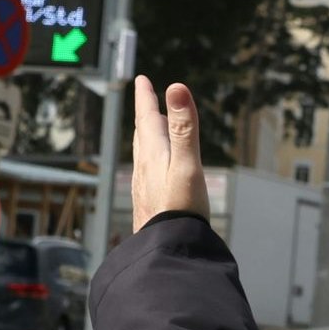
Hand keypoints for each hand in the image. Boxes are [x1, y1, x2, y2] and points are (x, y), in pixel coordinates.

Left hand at [128, 77, 208, 226]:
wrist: (167, 249)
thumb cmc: (180, 208)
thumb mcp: (187, 163)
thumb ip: (183, 127)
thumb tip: (176, 87)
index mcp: (153, 154)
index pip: (147, 118)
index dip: (145, 97)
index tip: (141, 80)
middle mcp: (144, 169)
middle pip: (143, 134)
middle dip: (145, 114)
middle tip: (145, 100)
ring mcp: (145, 187)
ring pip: (143, 154)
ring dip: (146, 137)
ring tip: (149, 131)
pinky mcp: (149, 204)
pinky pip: (147, 174)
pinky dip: (150, 161)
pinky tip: (154, 172)